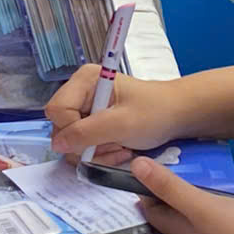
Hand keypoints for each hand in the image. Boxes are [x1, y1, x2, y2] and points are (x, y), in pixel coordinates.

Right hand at [46, 65, 185, 164]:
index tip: (98, 137)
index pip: (56, 111)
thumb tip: (57, 144)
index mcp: (84, 80)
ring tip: (121, 147)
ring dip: (97, 151)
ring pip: (72, 141)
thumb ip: (86, 133)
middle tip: (115, 144)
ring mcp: (86, 109)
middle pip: (61, 128)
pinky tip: (120, 148)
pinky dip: (102, 152)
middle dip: (87, 144)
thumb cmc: (155, 113)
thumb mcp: (121, 124)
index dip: (72, 130)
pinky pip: (84, 145)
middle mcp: (80, 92)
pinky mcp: (92, 123)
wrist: (177, 115)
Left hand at [123, 153, 233, 233]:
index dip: (141, 186)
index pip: (149, 207)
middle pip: (167, 212)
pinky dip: (206, 202)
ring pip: (188, 215)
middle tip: (163, 160)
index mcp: (177, 228)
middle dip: (161, 189)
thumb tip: (136, 166)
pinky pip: (210, 217)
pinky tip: (216, 192)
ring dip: (184, 195)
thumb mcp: (201, 205)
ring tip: (187, 171)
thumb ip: (170, 187)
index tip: (141, 161)